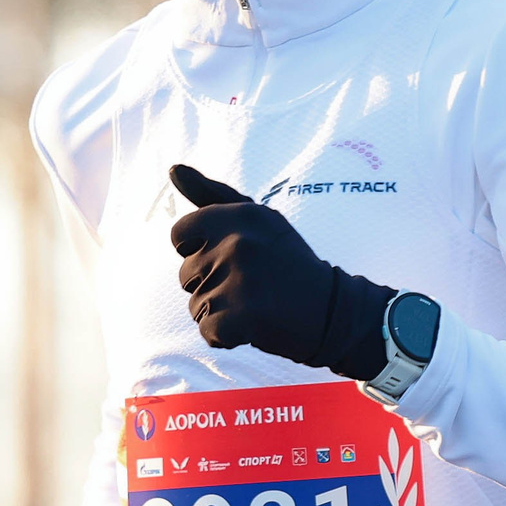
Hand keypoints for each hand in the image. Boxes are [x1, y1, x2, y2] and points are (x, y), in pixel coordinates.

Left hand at [168, 165, 393, 380]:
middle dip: (211, 284)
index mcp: (240, 216)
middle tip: (253, 283)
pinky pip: (208, 331)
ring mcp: (239, 281)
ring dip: (220, 311)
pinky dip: (227, 336)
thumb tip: (174, 169)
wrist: (332, 310)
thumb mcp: (257, 220)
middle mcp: (238, 243)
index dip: (199, 250)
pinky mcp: (241, 318)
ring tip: (257, 303)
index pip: (179, 234)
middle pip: (185, 274)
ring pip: (196, 306)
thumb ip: (212, 195)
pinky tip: (255, 325)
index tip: (232, 256)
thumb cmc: (287, 262)